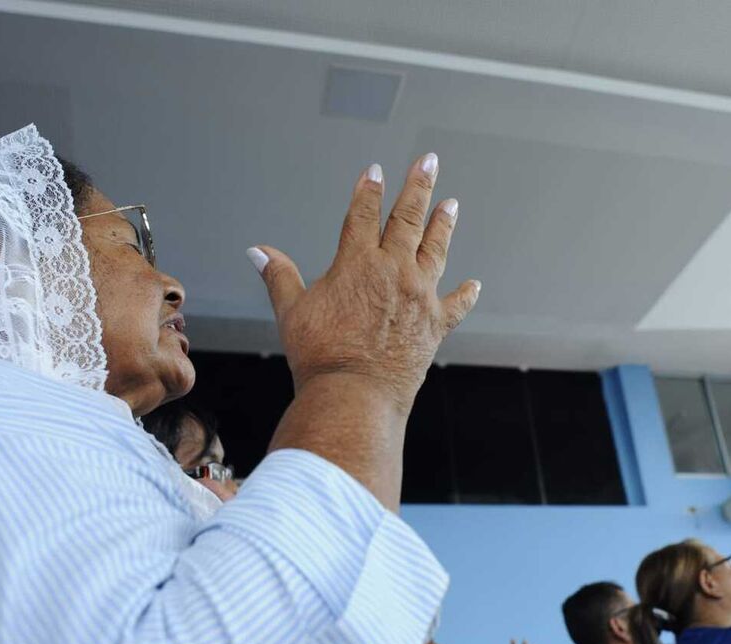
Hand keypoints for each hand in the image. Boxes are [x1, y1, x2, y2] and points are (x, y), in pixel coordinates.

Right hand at [253, 155, 479, 412]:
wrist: (355, 395)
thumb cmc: (319, 355)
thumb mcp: (292, 311)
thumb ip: (279, 276)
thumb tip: (256, 251)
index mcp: (357, 263)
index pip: (363, 215)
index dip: (368, 190)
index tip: (375, 171)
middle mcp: (393, 271)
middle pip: (408, 219)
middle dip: (418, 186)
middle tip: (429, 161)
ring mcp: (419, 296)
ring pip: (436, 249)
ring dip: (443, 224)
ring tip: (451, 203)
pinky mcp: (435, 324)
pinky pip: (456, 304)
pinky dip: (465, 293)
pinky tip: (474, 284)